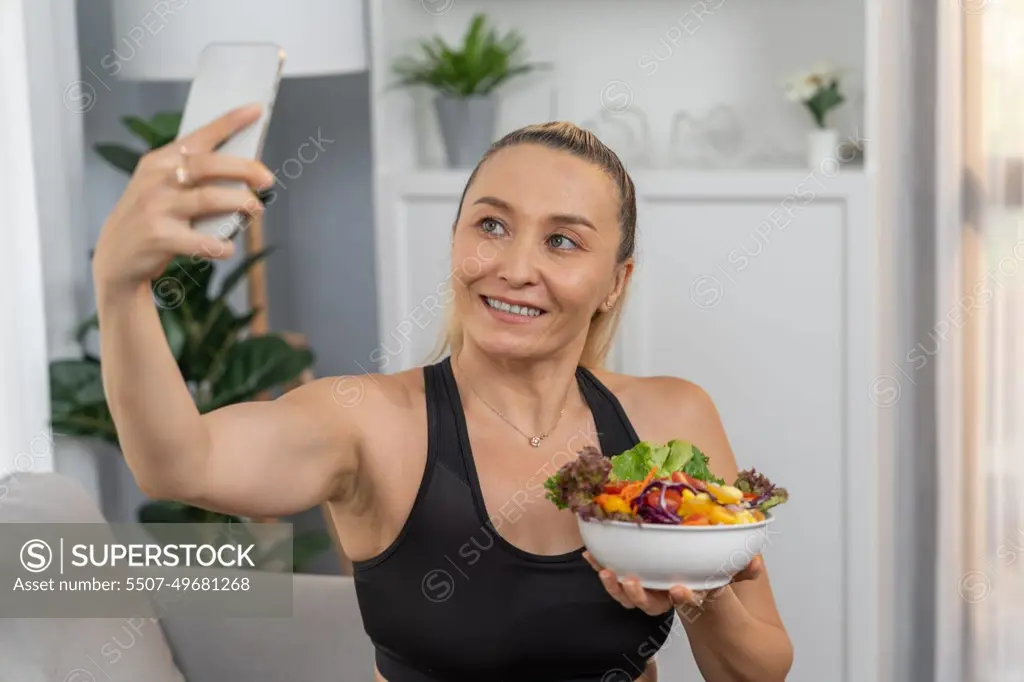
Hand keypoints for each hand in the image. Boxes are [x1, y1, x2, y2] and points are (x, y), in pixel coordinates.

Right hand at [92, 103, 274, 294]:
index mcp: (161, 160)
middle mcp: (157, 179)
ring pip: (209, 199)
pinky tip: (227, 248)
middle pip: (209, 166)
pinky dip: (220, 246)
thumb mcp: (162, 186)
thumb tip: (245, 171)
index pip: (200, 136)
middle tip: (267, 180)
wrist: (116, 257)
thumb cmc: (151, 218)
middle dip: (245, 169)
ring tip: (255, 209)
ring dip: (240, 203)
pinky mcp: (159, 237)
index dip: (229, 122)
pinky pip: (201, 241)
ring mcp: (156, 207)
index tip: (255, 110)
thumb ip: (194, 176)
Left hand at [583, 550, 763, 615]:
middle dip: (638, 596)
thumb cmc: (708, 573)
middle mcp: (663, 595)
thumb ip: (742, 570)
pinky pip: (612, 575)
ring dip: (614, 586)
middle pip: (648, 605)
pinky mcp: (628, 577)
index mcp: (686, 593)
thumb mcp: (729, 571)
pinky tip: (590, 554)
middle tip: (631, 582)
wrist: (691, 574)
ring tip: (606, 573)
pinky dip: (599, 566)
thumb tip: (756, 562)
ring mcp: (644, 589)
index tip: (679, 589)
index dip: (684, 598)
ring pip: (627, 597)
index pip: (686, 599)